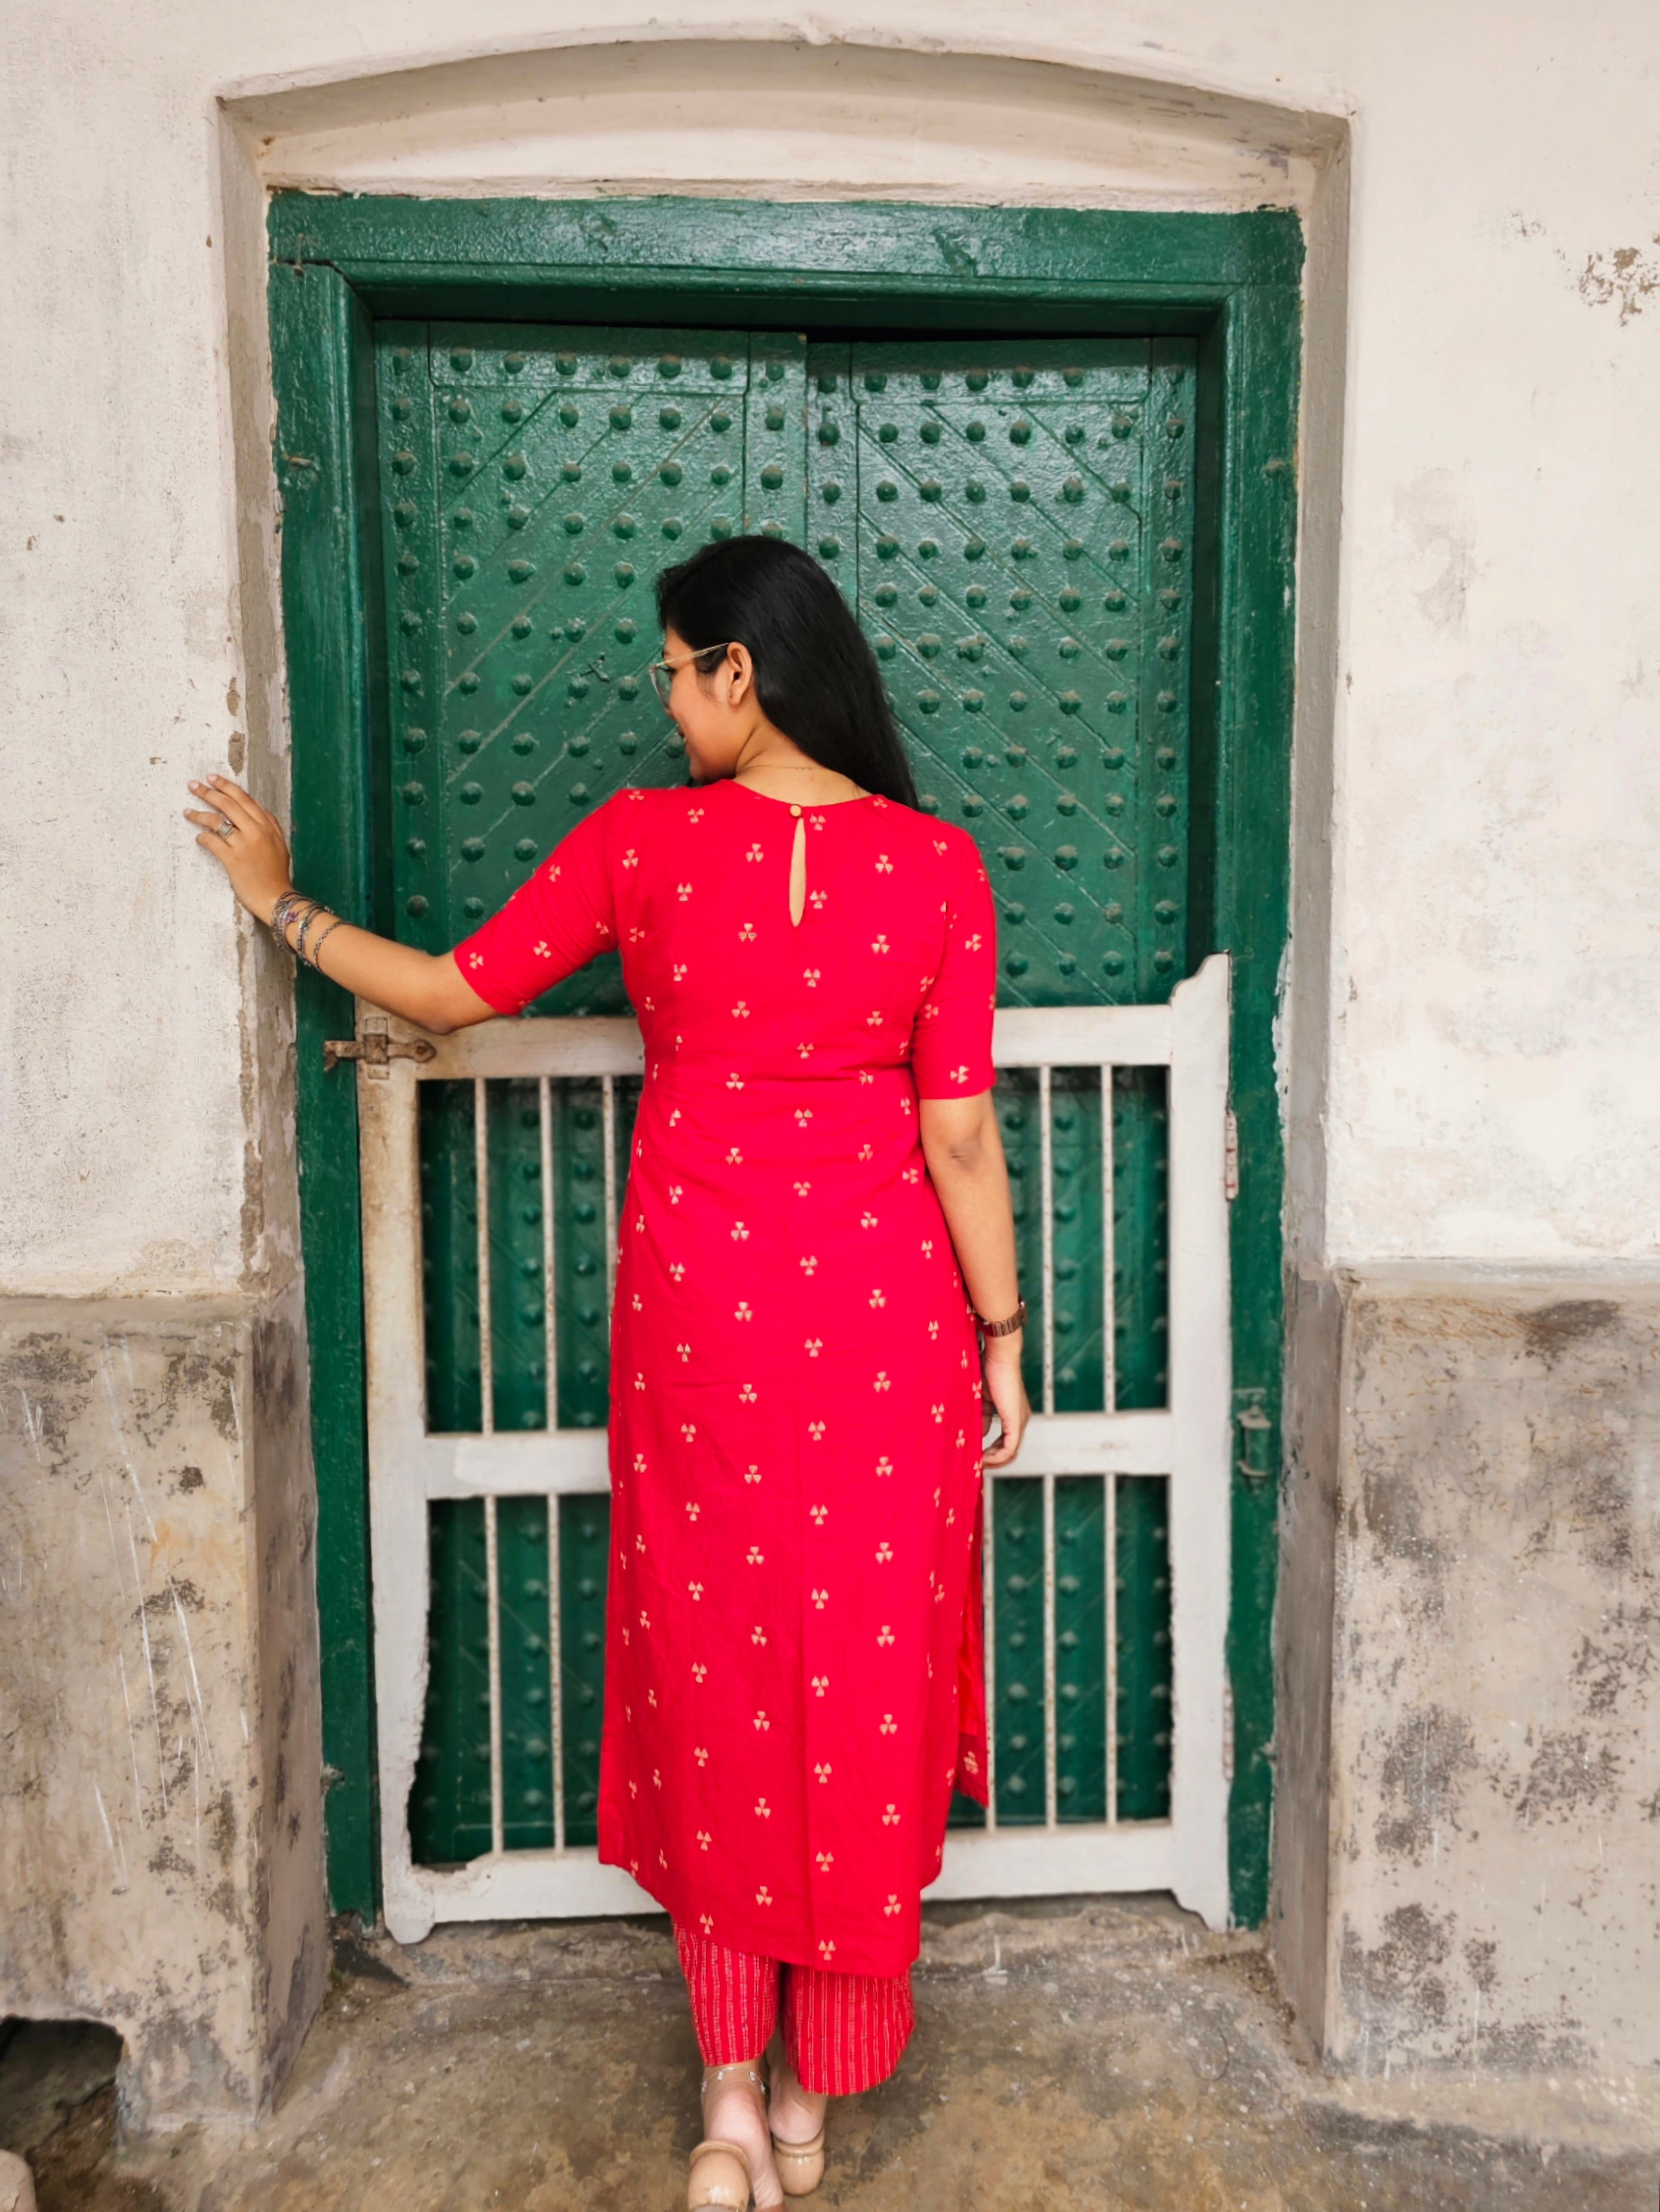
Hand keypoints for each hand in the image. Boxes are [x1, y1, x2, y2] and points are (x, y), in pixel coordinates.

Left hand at [184, 774, 294, 922]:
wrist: (276, 897)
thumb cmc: (276, 873)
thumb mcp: (279, 843)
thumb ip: (270, 822)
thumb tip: (257, 804)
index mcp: (267, 825)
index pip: (244, 798)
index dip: (226, 786)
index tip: (212, 778)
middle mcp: (256, 831)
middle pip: (228, 804)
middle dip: (208, 792)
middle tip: (192, 786)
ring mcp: (244, 845)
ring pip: (217, 821)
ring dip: (199, 814)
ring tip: (188, 812)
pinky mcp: (233, 859)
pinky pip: (212, 842)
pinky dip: (203, 838)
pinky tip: (199, 838)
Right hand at [979, 1336, 1029, 1468]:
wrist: (999, 1356)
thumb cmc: (989, 1369)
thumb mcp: (982, 1399)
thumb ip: (981, 1417)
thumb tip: (978, 1434)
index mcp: (1013, 1413)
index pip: (1006, 1441)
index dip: (991, 1451)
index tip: (976, 1455)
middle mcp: (1020, 1419)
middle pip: (1009, 1450)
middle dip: (992, 1459)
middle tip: (975, 1463)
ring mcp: (1020, 1421)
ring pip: (1010, 1452)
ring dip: (994, 1460)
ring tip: (978, 1463)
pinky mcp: (1016, 1422)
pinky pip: (1009, 1448)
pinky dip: (996, 1457)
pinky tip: (983, 1458)